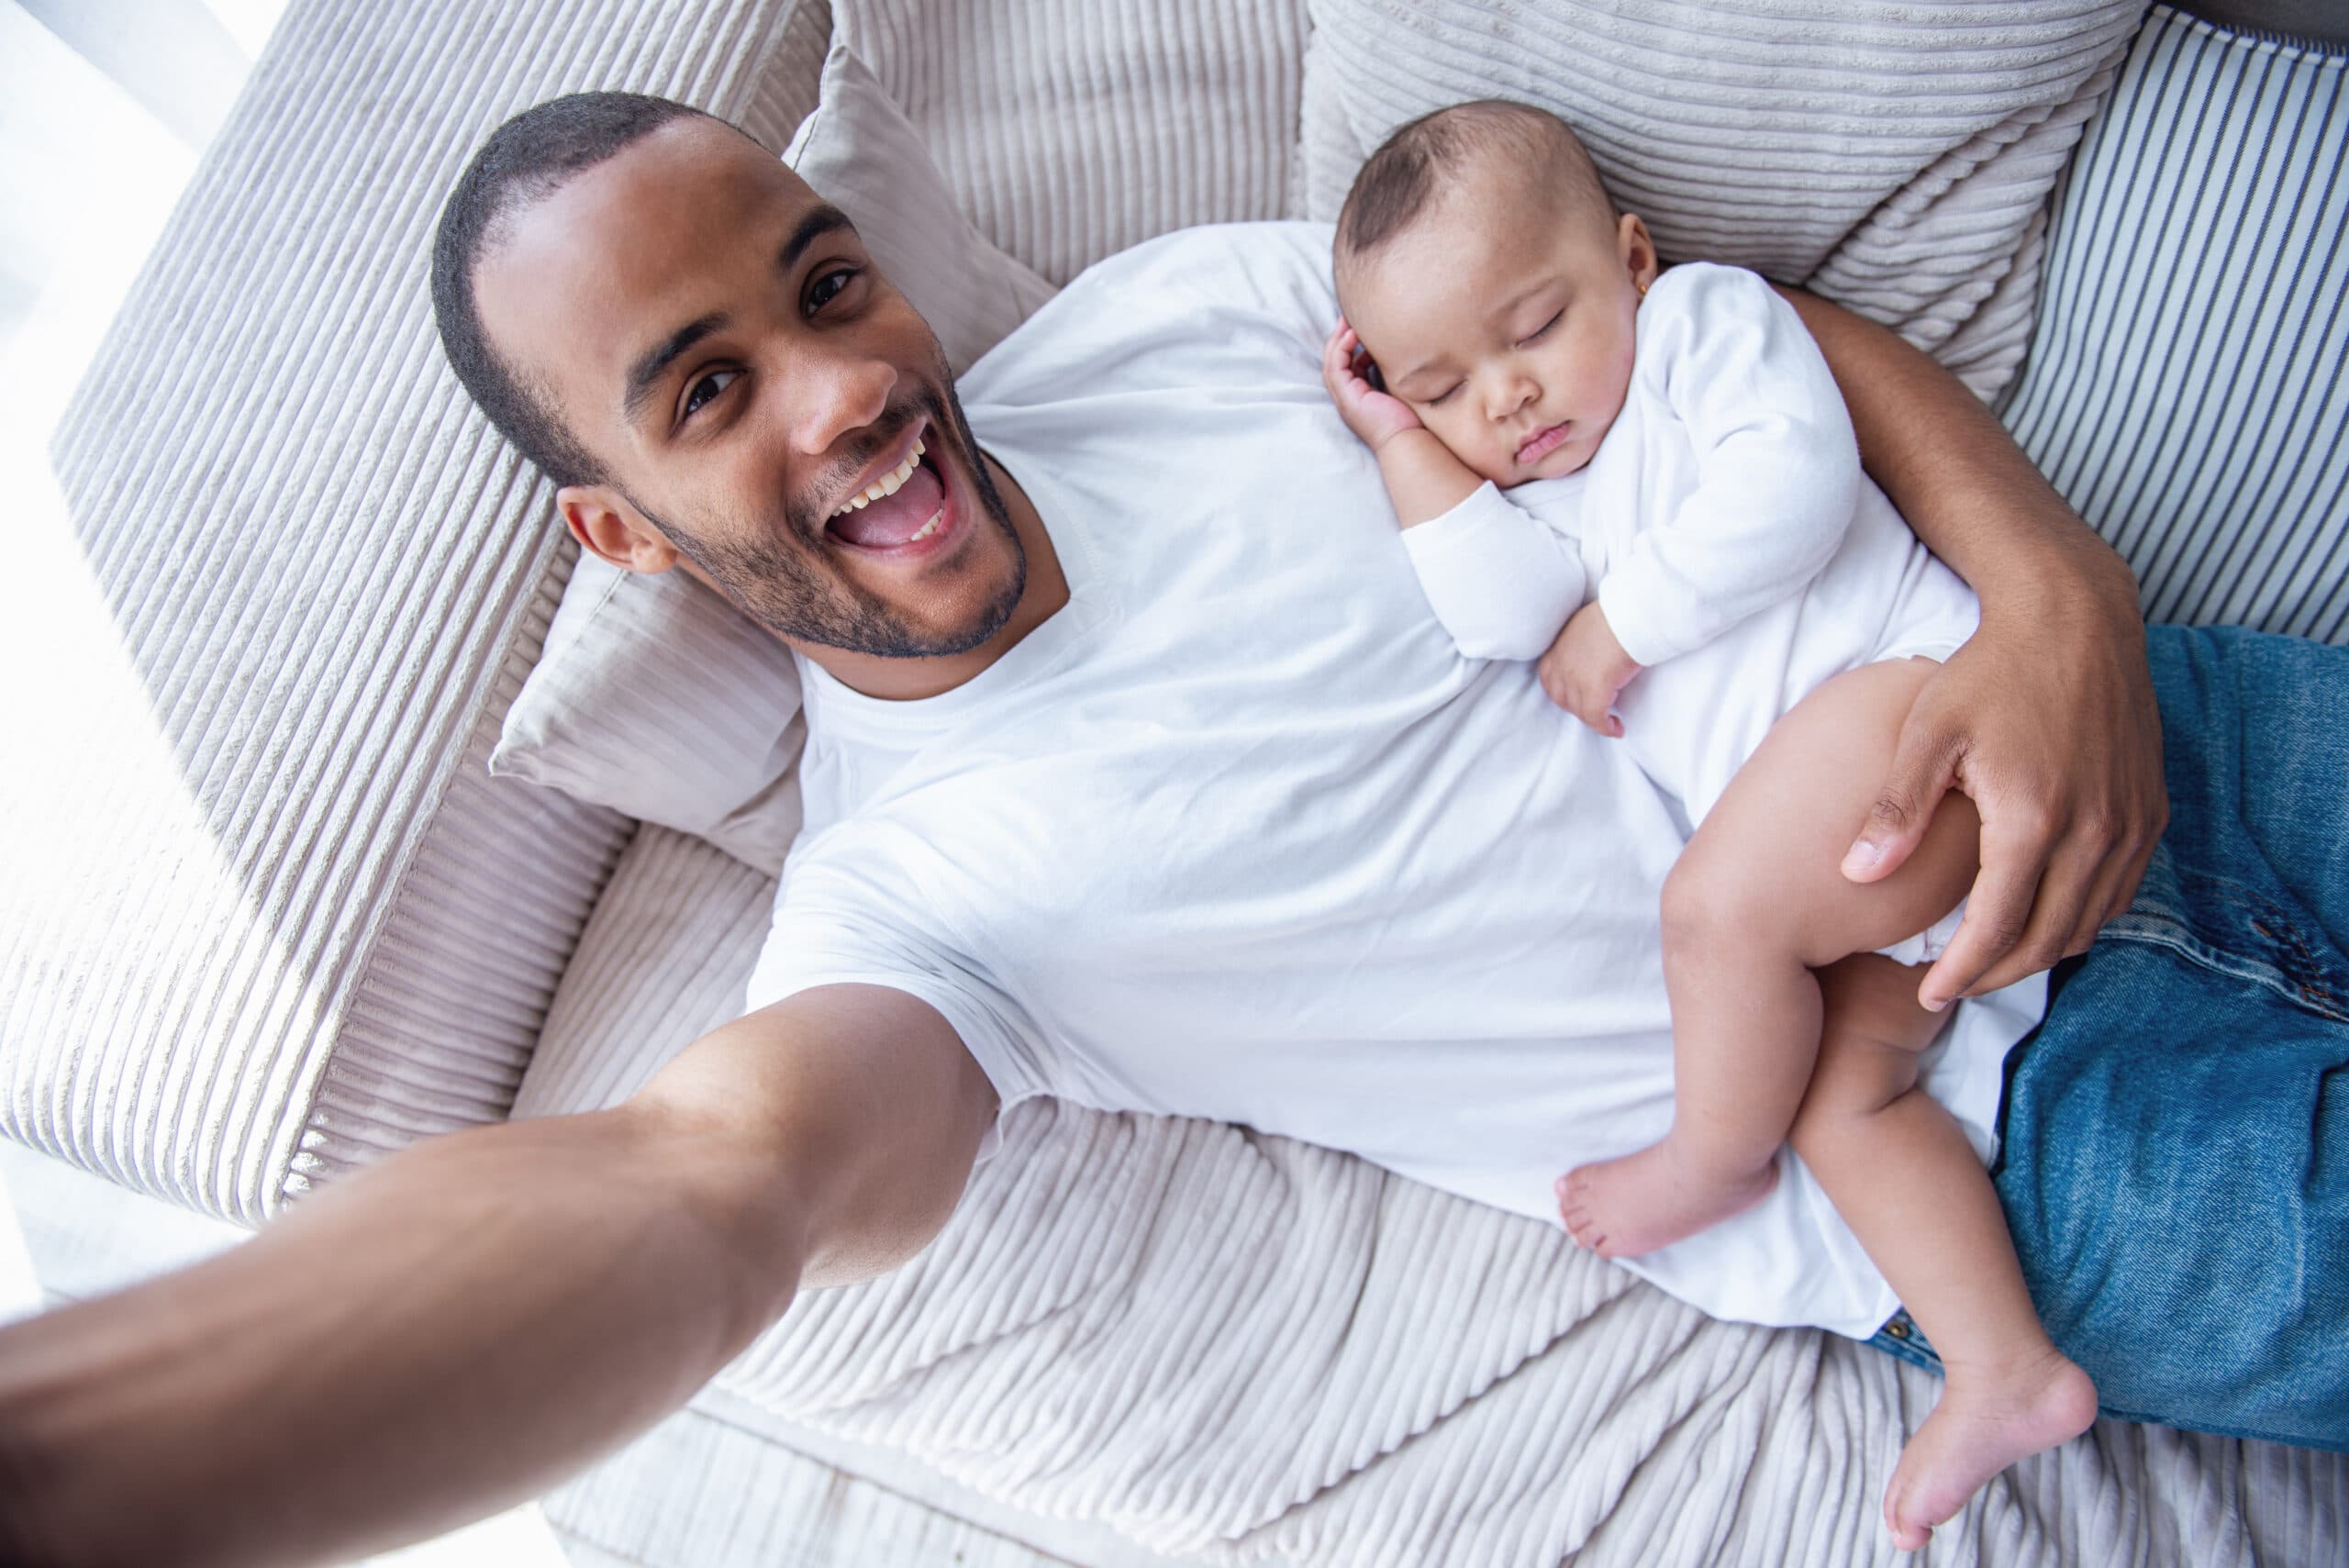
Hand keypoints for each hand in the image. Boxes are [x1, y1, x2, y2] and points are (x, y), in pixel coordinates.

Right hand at [1322, 319, 1421, 451]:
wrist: (1406, 441)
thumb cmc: (1408, 420)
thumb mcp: (1398, 391)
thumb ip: (1393, 374)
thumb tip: (1402, 354)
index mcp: (1359, 396)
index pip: (1349, 365)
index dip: (1351, 345)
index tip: (1360, 327)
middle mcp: (1348, 397)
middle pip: (1336, 361)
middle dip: (1340, 337)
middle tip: (1347, 316)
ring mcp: (1345, 398)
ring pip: (1332, 362)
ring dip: (1338, 338)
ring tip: (1347, 320)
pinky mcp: (1346, 397)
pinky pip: (1337, 366)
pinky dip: (1342, 348)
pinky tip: (1353, 334)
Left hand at [1538, 602, 1641, 735]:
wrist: (1630, 614)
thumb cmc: (1617, 615)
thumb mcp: (1586, 627)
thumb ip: (1581, 644)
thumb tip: (1592, 655)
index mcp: (1558, 648)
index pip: (1548, 678)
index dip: (1561, 692)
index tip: (1577, 697)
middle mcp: (1561, 665)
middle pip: (1562, 698)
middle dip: (1577, 708)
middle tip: (1597, 710)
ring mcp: (1576, 679)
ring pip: (1580, 711)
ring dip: (1594, 719)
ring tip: (1610, 722)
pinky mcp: (1595, 689)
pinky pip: (1596, 717)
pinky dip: (1606, 727)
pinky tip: (1618, 728)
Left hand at [1842, 574, 2166, 1009]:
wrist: (2073, 617)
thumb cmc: (1989, 670)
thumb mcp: (1928, 733)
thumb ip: (1896, 809)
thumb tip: (1855, 875)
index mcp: (2033, 820)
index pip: (1996, 929)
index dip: (1962, 972)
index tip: (1928, 993)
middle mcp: (2094, 832)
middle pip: (2048, 940)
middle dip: (1997, 975)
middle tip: (1952, 988)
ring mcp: (2131, 823)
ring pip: (2090, 923)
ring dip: (2041, 952)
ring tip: (1990, 960)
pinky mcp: (2151, 810)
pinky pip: (2121, 891)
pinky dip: (2082, 917)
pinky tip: (2042, 915)